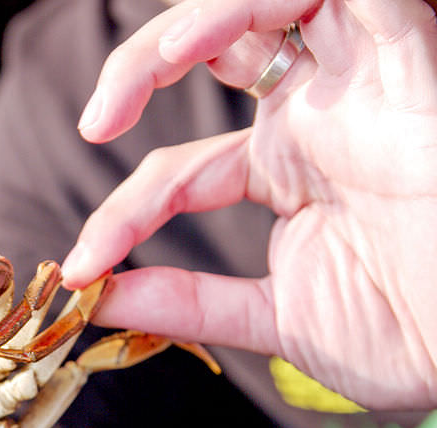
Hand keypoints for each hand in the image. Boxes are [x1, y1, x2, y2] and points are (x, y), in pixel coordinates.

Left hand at [62, 0, 436, 409]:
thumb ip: (189, 302)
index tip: (84, 268)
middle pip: (214, 48)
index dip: (123, 213)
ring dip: (191, 21)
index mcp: (287, 172)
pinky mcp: (403, 62)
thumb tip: (98, 299)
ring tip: (146, 73)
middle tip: (93, 124)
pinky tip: (199, 43)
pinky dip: (256, 3)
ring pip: (266, 3)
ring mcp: (357, 85)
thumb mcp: (275, 318)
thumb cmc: (410, 334)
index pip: (177, 171)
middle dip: (138, 67)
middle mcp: (316, 117)